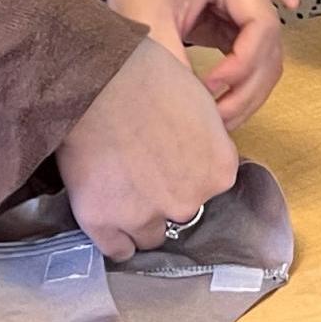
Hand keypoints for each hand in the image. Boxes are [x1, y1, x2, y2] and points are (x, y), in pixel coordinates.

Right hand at [55, 36, 241, 261]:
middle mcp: (188, 201)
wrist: (101, 78)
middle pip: (179, 210)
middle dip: (164, 194)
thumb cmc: (152, 73)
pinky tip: (106, 218)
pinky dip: (114, 237)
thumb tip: (195, 149)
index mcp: (220, 171)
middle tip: (141, 167)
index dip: (186, 171)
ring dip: (138, 219)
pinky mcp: (104, 222)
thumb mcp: (200, 101)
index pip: (207, 186)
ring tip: (119, 190)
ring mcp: (145, 216)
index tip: (168, 158)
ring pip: (149, 234)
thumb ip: (205, 139)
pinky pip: (117, 249)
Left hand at [109, 0, 284, 126]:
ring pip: (268, 63)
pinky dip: (242, 90)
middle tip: (215, 118)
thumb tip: (191, 107)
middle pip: (271, 49)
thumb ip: (169, 59)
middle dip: (246, 90)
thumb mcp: (148, 18)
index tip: (209, 86)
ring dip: (247, 96)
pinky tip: (220, 108)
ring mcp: (251, 7)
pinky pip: (255, 64)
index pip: (262, 26)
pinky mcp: (243, 26)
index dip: (242, 64)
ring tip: (216, 120)